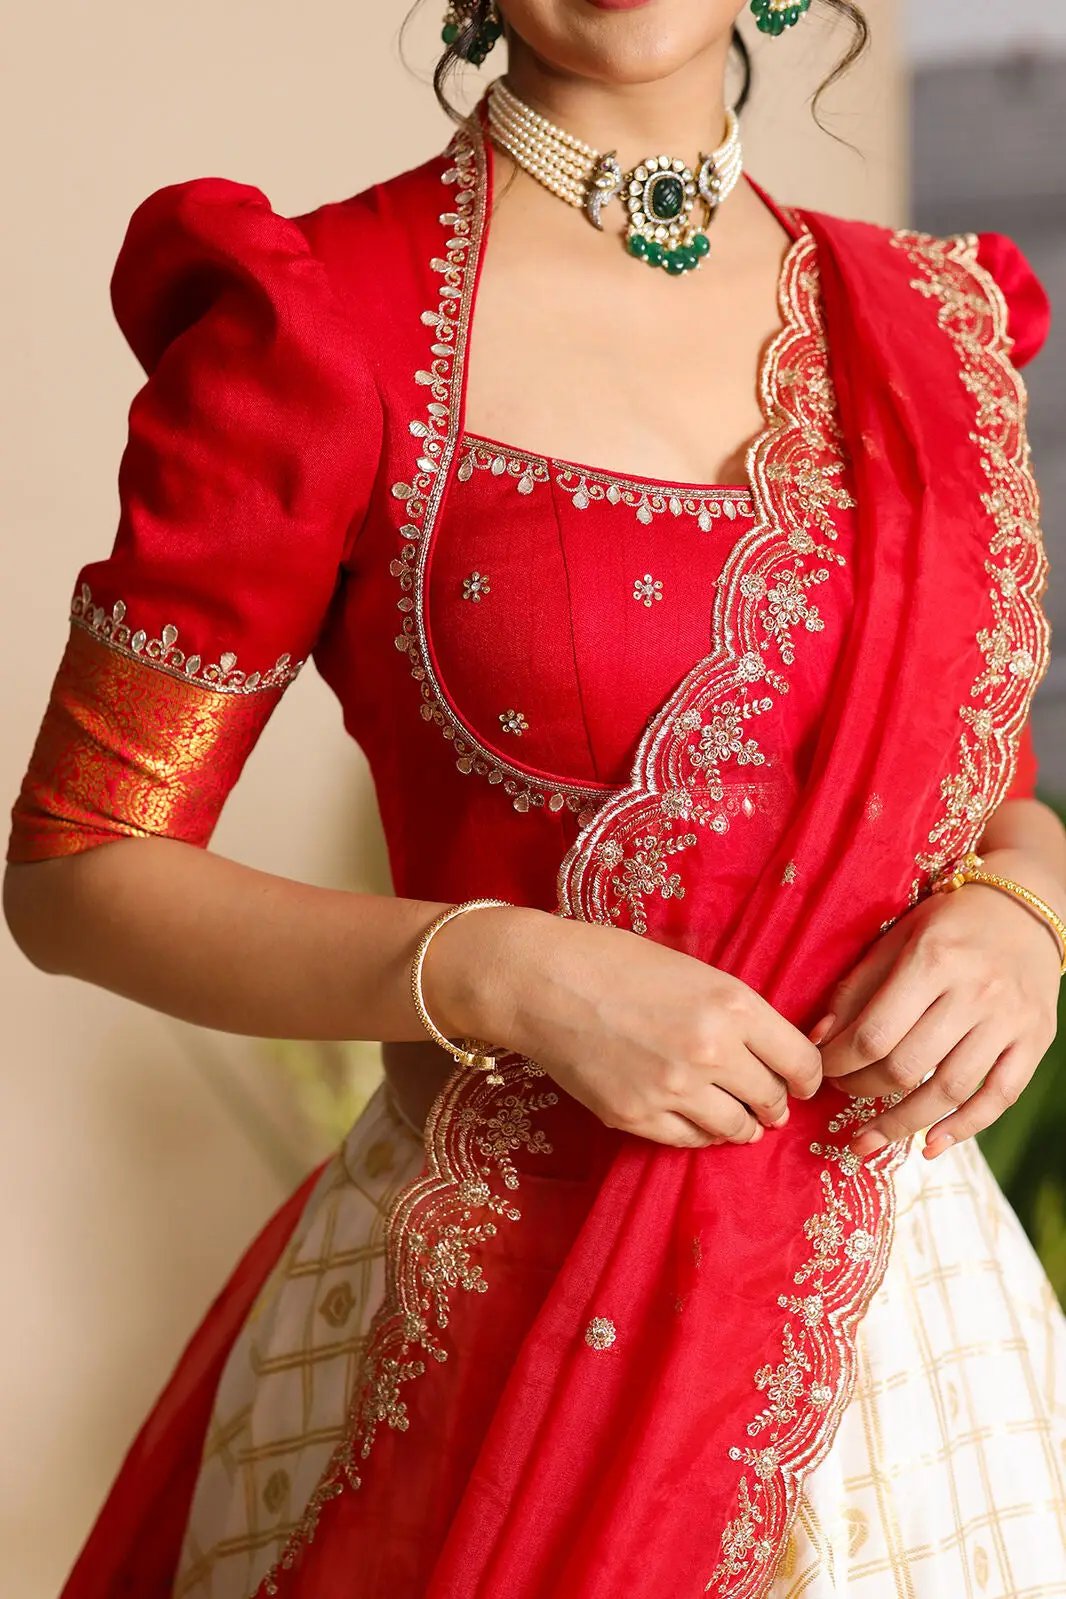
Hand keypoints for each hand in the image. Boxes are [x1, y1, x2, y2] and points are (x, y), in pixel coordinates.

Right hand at [430, 905, 822, 1148]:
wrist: (541, 981)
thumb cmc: (614, 961)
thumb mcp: (693, 970)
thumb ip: (736, 1011)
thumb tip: (771, 1052)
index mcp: (732, 1005)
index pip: (800, 1061)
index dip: (807, 1077)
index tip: (802, 1081)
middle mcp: (710, 1052)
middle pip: (771, 1099)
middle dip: (775, 1103)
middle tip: (770, 1102)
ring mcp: (672, 1090)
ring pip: (735, 1129)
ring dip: (743, 1126)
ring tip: (741, 1120)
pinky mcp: (635, 1116)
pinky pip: (688, 1141)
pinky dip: (701, 1135)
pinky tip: (699, 1122)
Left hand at [814, 849, 1061, 1158]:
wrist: (1025, 911)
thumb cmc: (948, 925)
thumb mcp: (896, 939)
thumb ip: (856, 989)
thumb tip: (818, 1040)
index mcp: (932, 960)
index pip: (874, 1032)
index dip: (839, 1062)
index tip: (820, 1070)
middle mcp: (975, 992)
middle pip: (908, 1066)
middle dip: (863, 1090)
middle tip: (841, 1093)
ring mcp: (1009, 1021)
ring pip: (950, 1090)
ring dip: (902, 1123)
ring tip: (869, 1140)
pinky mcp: (1035, 1041)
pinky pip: (998, 1097)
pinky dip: (964, 1128)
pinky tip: (930, 1146)